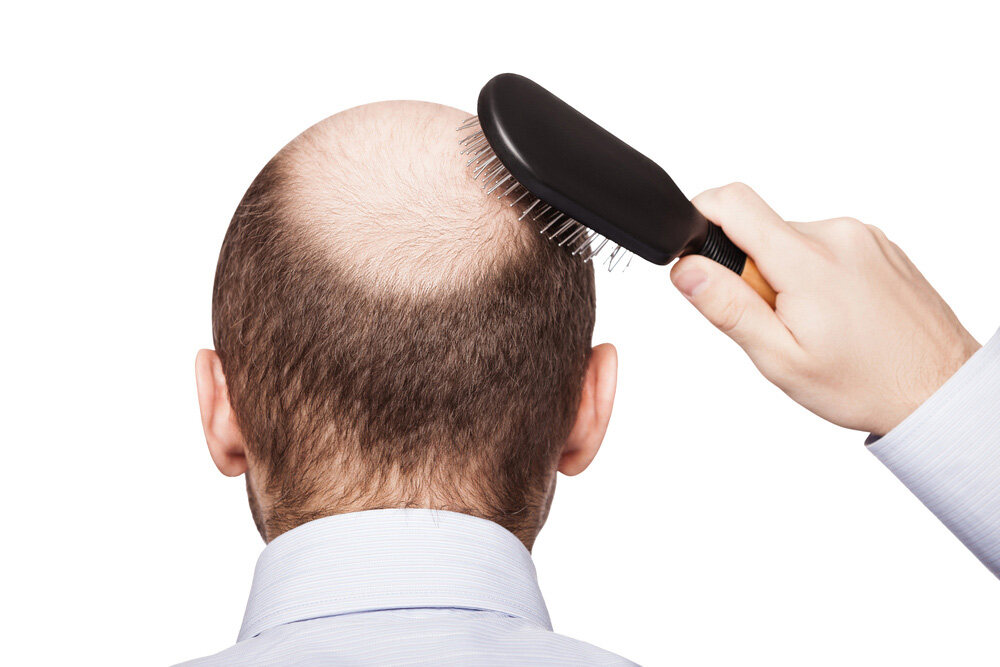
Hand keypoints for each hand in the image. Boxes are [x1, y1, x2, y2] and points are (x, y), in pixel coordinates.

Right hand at [670, 183, 980, 434]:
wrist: (939, 389)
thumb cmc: (865, 383)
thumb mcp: (781, 358)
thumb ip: (728, 308)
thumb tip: (686, 269)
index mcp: (807, 261)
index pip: (734, 202)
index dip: (701, 215)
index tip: (696, 251)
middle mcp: (837, 235)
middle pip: (762, 230)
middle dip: (751, 271)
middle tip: (775, 320)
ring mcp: (863, 236)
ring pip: (793, 241)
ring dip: (785, 275)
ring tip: (813, 323)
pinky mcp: (879, 244)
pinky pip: (825, 247)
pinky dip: (815, 275)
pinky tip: (837, 315)